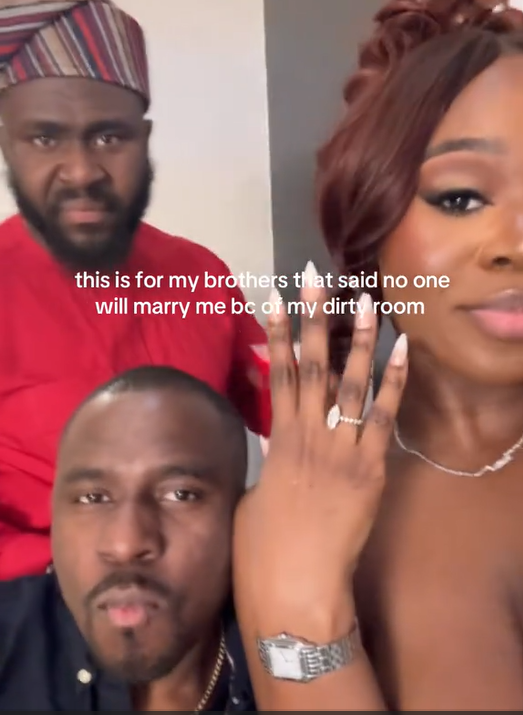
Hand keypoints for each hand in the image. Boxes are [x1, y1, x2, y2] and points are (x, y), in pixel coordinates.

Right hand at [233, 261, 407, 628]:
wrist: (295, 585)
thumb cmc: (262, 547)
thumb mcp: (255, 492)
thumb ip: (269, 457)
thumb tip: (272, 434)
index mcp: (278, 440)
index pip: (278, 375)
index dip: (277, 335)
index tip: (276, 299)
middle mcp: (309, 434)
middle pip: (312, 366)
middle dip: (313, 319)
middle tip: (314, 279)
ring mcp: (342, 448)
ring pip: (349, 383)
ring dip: (357, 339)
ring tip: (365, 300)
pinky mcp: (370, 467)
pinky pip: (383, 417)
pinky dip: (393, 382)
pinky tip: (401, 350)